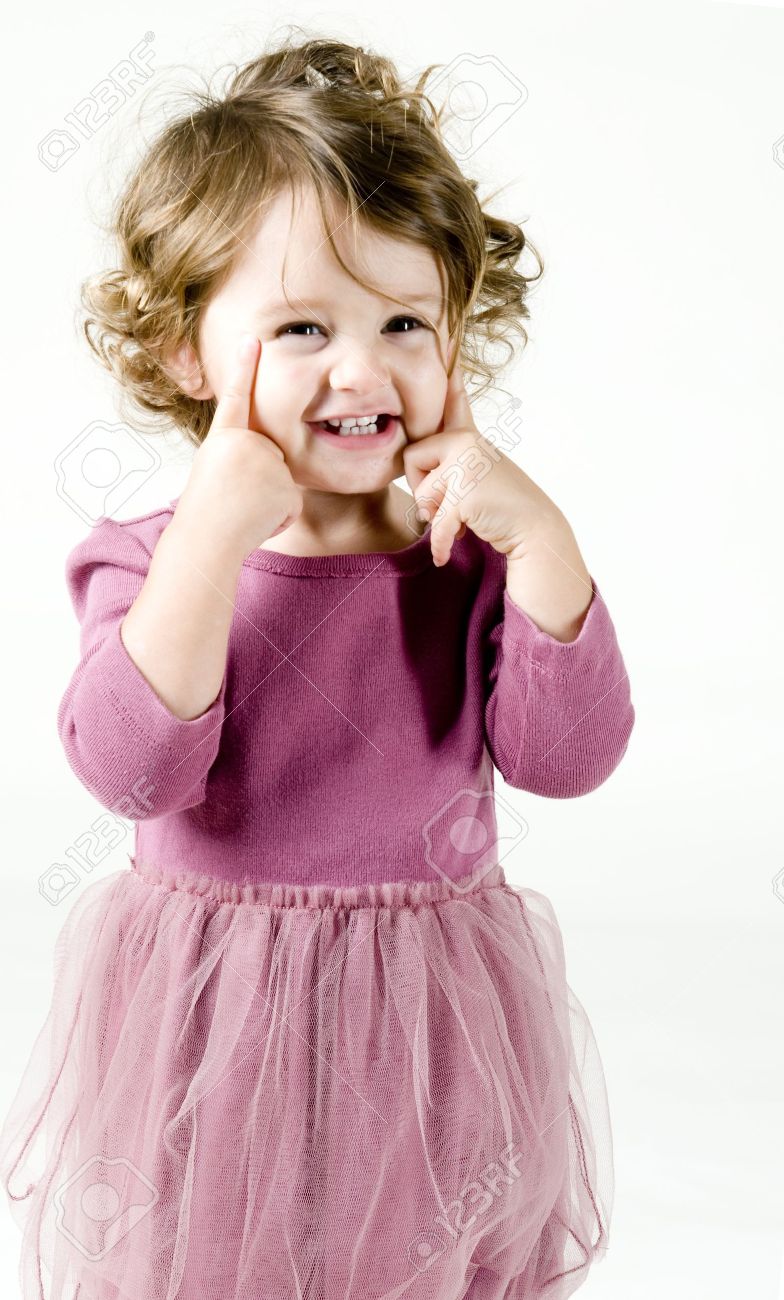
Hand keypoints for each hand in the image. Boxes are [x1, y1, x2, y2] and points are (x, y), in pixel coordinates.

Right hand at [173, 334, 303, 558]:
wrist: (205, 541)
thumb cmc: (205, 512)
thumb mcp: (214, 471)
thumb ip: (239, 455)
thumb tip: (266, 458)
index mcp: (224, 438)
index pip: (238, 396)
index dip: (244, 367)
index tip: (252, 339)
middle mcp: (248, 443)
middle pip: (270, 456)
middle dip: (259, 481)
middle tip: (232, 498)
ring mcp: (269, 463)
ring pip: (281, 482)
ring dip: (267, 502)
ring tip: (241, 510)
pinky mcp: (286, 487)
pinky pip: (290, 505)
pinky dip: (278, 519)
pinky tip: (257, 523)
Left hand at [402, 359, 561, 567]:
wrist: (534, 532)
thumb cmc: (501, 509)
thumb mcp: (473, 480)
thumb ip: (448, 469)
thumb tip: (417, 468)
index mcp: (467, 437)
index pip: (453, 399)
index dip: (447, 370)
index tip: (447, 333)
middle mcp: (467, 443)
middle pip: (412, 463)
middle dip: (425, 492)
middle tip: (454, 504)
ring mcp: (468, 465)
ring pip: (421, 495)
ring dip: (436, 518)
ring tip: (463, 519)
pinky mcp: (467, 493)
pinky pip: (435, 523)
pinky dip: (440, 544)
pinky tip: (445, 555)